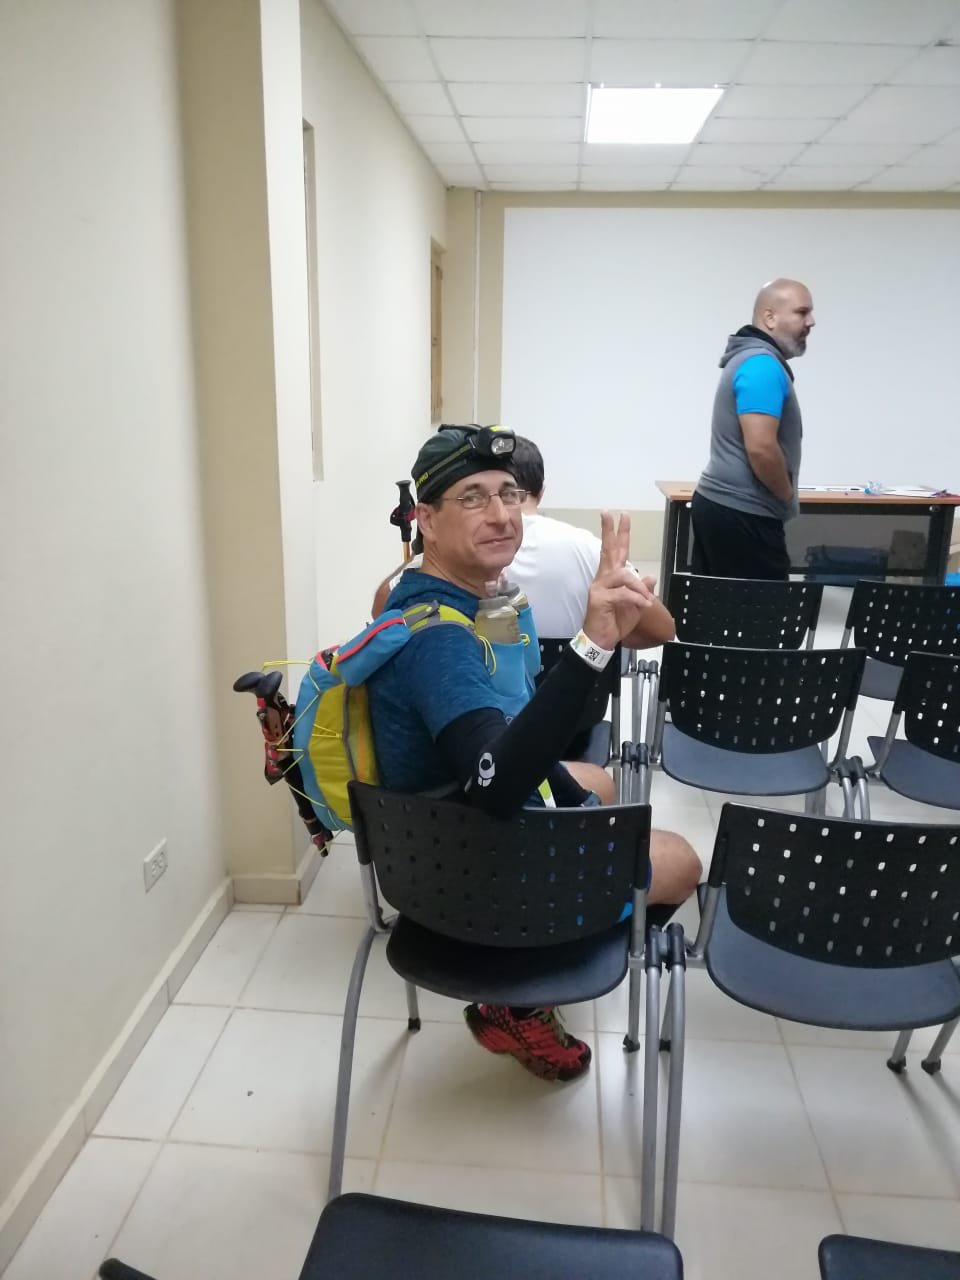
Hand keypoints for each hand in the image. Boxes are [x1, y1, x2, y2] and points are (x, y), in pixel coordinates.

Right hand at [582, 513, 655, 650]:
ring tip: (646, 600)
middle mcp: (603, 578)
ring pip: (624, 575)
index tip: (619, 516)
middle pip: (608, 550)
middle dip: (612, 531)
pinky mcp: (599, 599)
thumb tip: (651, 577)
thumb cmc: (614, 622)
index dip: (618, 534)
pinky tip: (643, 605)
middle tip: (615, 514)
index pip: (616, 552)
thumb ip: (642, 591)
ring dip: (639, 587)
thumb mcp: (635, 606)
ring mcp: (599, 587)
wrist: (601, 640)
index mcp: (611, 578)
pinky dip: (636, 599)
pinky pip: (623, 594)